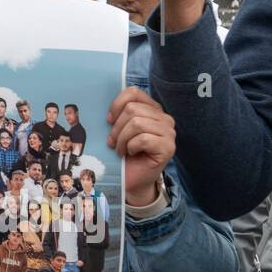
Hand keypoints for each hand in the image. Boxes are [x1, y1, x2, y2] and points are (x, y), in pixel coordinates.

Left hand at [106, 87, 175, 206]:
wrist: (132, 179)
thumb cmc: (125, 153)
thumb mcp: (119, 128)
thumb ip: (119, 113)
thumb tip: (102, 102)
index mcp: (153, 109)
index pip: (134, 93)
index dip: (116, 105)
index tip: (109, 120)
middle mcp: (164, 118)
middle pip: (132, 109)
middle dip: (117, 127)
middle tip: (113, 142)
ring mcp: (169, 133)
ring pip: (137, 123)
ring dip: (122, 139)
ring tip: (120, 149)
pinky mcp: (168, 147)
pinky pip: (143, 139)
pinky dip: (131, 147)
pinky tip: (130, 153)